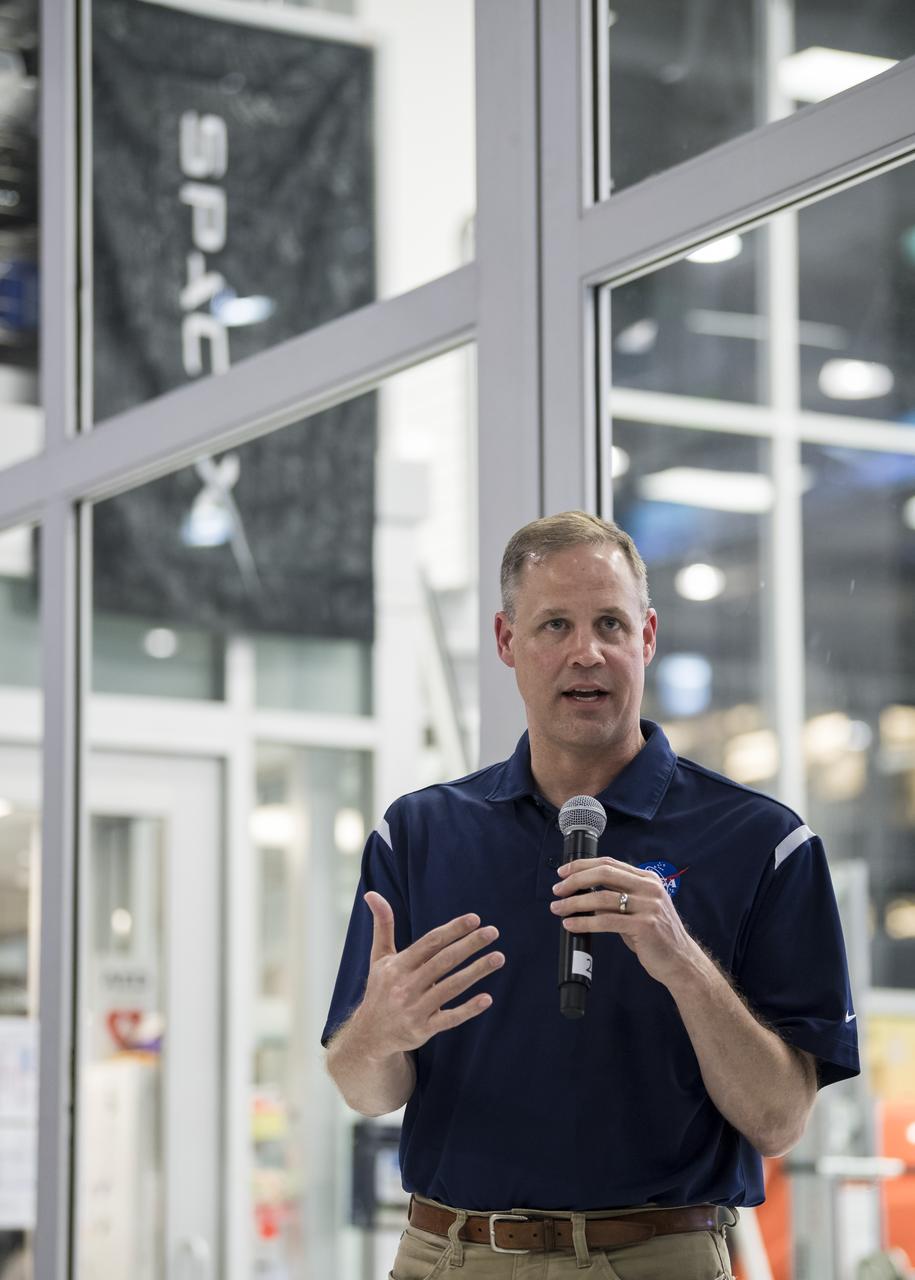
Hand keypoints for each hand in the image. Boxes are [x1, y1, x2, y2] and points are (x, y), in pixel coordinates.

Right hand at [353, 892, 503, 1056]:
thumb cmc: (381, 989)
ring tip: (498, 957)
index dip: (452, 930)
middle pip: (444, 961)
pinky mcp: (423, 1030)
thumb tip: (371, 893)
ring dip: (477, 971)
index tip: (475, 919)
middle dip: (470, 945)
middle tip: (493, 932)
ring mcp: (415, 1009)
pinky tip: (487, 998)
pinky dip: (468, 1009)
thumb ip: (382, 925)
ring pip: (451, 987)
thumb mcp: (379, 957)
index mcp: (397, 965)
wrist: (370, 1035)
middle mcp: (405, 986)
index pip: (430, 943)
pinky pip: (449, 1018)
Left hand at [550, 857, 699, 986]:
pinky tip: (571, 925)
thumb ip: (619, 897)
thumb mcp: (640, 908)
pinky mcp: (644, 926)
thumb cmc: (656, 936)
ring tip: (559, 908)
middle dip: (575, 880)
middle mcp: (649, 888)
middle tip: (557, 890)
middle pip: (603, 874)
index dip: (582, 865)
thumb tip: (584, 893)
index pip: (609, 863)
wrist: (681, 961)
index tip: (563, 872)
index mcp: (648, 879)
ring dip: (575, 903)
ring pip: (601, 898)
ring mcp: (648, 906)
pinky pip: (606, 921)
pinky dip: (584, 922)